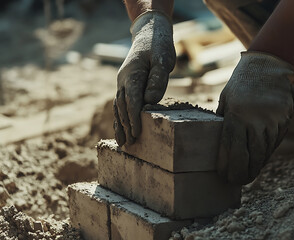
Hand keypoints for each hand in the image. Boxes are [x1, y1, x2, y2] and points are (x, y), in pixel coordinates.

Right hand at [114, 11, 175, 145]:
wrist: (149, 33)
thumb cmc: (159, 46)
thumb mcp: (163, 60)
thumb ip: (157, 80)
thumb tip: (149, 101)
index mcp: (132, 74)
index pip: (132, 100)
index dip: (134, 117)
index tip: (136, 133)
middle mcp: (123, 80)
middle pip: (122, 106)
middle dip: (126, 125)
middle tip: (130, 144)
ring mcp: (122, 83)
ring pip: (118, 107)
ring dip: (120, 124)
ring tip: (122, 143)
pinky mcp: (126, 85)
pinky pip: (121, 103)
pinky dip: (120, 117)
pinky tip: (122, 129)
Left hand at [216, 51, 293, 184]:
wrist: (266, 65)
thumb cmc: (240, 84)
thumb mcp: (226, 101)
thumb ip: (225, 123)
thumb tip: (222, 147)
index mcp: (236, 115)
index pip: (231, 150)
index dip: (227, 167)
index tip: (224, 176)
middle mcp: (256, 120)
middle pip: (250, 156)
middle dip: (243, 173)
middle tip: (237, 181)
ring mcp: (273, 120)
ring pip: (265, 152)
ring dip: (256, 166)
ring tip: (248, 174)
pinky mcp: (285, 119)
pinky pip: (275, 142)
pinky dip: (267, 153)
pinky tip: (260, 159)